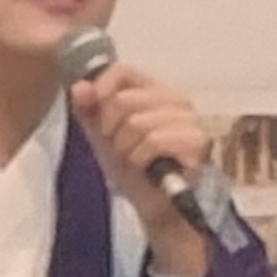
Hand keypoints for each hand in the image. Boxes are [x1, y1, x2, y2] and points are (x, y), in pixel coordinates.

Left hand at [68, 59, 213, 276]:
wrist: (155, 206)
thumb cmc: (134, 169)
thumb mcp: (102, 137)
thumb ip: (89, 109)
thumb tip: (79, 86)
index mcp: (154, 90)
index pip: (123, 70)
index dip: (101, 88)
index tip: (94, 112)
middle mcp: (176, 98)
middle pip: (124, 100)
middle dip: (112, 131)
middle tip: (121, 149)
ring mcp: (189, 119)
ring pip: (137, 123)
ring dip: (127, 150)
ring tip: (135, 161)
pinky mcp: (197, 141)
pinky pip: (153, 141)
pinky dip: (141, 160)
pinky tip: (148, 168)